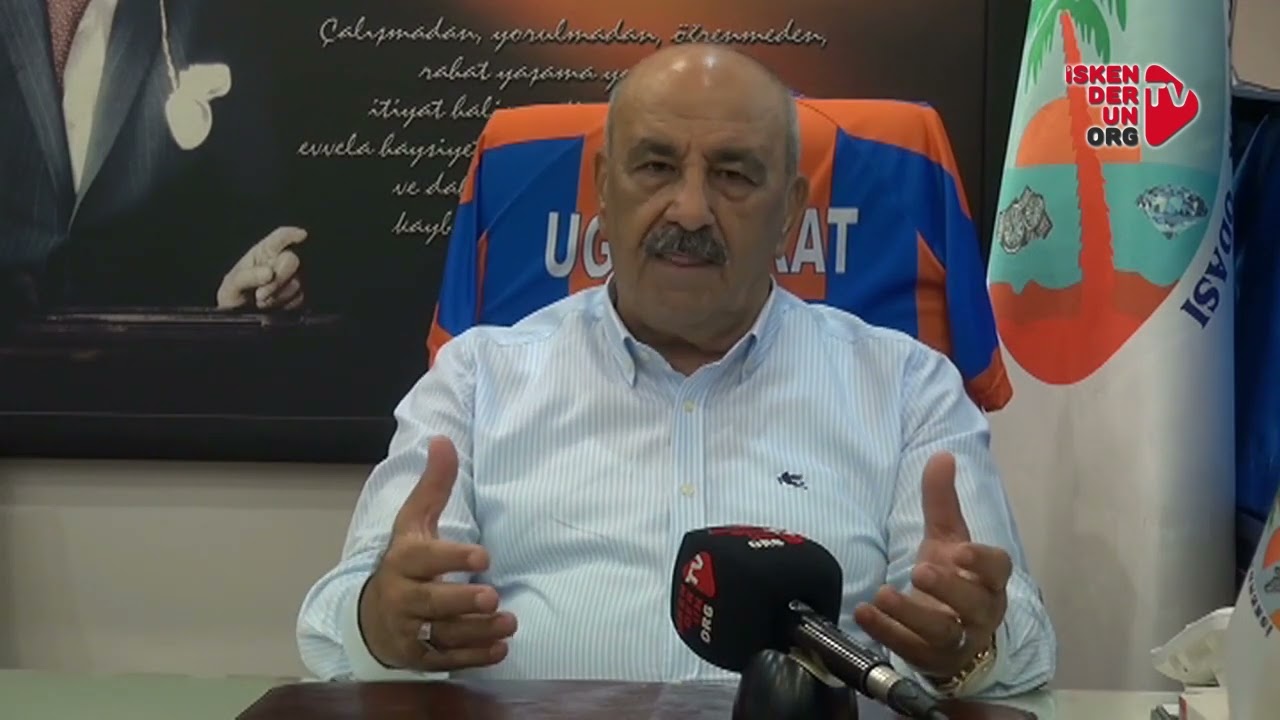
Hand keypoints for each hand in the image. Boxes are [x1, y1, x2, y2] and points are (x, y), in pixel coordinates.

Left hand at [216, 226, 306, 310]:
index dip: (291, 235)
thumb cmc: (233, 295)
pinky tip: (272, 306)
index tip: (301, 235)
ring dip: (277, 295)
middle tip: (260, 294)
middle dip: (278, 278)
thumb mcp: (231, 285)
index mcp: (262, 253)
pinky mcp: (297, 295)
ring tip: (261, 301)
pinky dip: (284, 305)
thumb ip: (248, 276)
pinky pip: (299, 298)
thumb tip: (269, 272)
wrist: (239, 317)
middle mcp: (279, 262)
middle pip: (292, 260)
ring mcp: (290, 279)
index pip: (279, 238)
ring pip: (296, 282)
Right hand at [359, 436, 516, 671]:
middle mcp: (403, 597)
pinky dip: (474, 658)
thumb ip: (434, 486)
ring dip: (478, 632)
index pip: (424, 559)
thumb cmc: (405, 562)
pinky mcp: (419, 658)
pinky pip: (447, 661)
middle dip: (462, 601)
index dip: (451, 558)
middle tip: (492, 596)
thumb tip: (444, 439)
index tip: (483, 556)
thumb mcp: (414, 522)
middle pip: (432, 602)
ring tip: (510, 624)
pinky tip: (500, 649)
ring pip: (444, 634)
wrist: (372, 617)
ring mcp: (409, 631)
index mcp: (403, 561)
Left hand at [853, 453, 1011, 678]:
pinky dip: (886, 632)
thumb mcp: (946, 539)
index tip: (961, 551)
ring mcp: (957, 641)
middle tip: (920, 571)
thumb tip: (942, 455)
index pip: (998, 570)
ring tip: (884, 593)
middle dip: (949, 589)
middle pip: (973, 604)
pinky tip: (864, 613)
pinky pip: (910, 650)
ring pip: (942, 632)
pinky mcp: (931, 659)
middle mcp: (980, 613)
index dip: (982, 561)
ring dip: (911, 614)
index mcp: (990, 580)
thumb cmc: (953, 579)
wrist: (950, 637)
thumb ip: (942, 501)